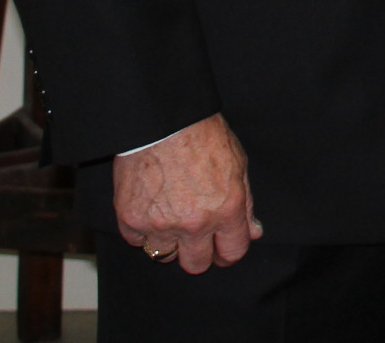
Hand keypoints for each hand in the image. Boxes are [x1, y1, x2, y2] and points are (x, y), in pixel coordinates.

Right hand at [113, 114, 259, 273]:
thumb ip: (246, 204)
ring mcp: (160, 224)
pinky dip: (143, 231)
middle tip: (196, 239)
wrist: (164, 120)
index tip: (222, 248)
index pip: (232, 253)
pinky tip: (151, 211)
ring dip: (169, 243)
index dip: (229, 252)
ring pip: (164, 257)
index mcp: (226, 210)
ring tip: (171, 220)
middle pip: (196, 265)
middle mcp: (194, 224)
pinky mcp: (131, 219)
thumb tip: (253, 232)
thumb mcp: (238, 165)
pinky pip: (137, 241)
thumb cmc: (204, 136)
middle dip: (199, 254)